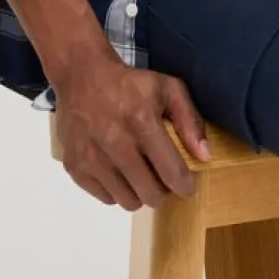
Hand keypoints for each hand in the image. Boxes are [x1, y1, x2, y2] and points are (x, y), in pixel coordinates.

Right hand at [54, 51, 211, 208]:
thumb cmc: (130, 85)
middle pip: (150, 194)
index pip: (171, 172)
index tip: (187, 185)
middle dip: (162, 191)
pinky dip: (116, 191)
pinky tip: (118, 171)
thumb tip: (204, 156)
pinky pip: (105, 198)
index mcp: (142, 122)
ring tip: (140, 175)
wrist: (81, 77)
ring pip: (127, 201)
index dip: (185, 186)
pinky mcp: (74, 166)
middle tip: (161, 178)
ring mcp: (91, 157)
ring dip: (139, 193)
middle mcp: (114, 142)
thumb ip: (190, 121)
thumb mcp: (168, 89)